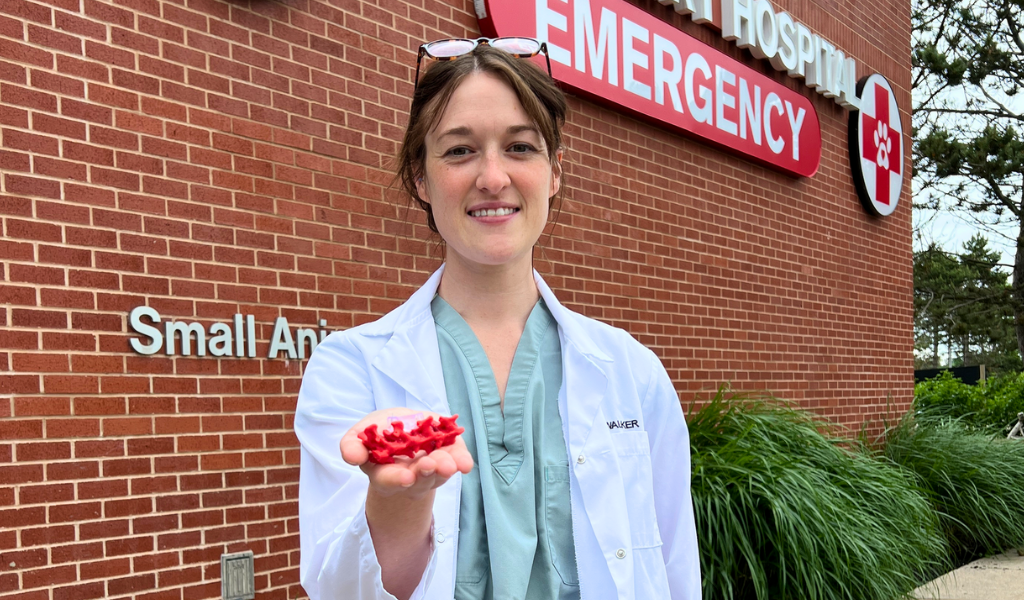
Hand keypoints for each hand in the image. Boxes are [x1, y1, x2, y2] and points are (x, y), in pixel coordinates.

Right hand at [340, 408, 473, 500]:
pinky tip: (465, 463)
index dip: (397, 479)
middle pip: (419, 480)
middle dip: (425, 473)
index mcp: (385, 473)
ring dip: (446, 467)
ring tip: (450, 464)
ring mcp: (433, 466)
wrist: (404, 426)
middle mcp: (412, 475)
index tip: (405, 478)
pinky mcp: (449, 453)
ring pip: (440, 472)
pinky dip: (461, 460)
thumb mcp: (360, 436)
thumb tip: (352, 457)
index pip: (389, 480)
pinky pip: (457, 458)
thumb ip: (352, 446)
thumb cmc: (379, 433)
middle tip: (430, 466)